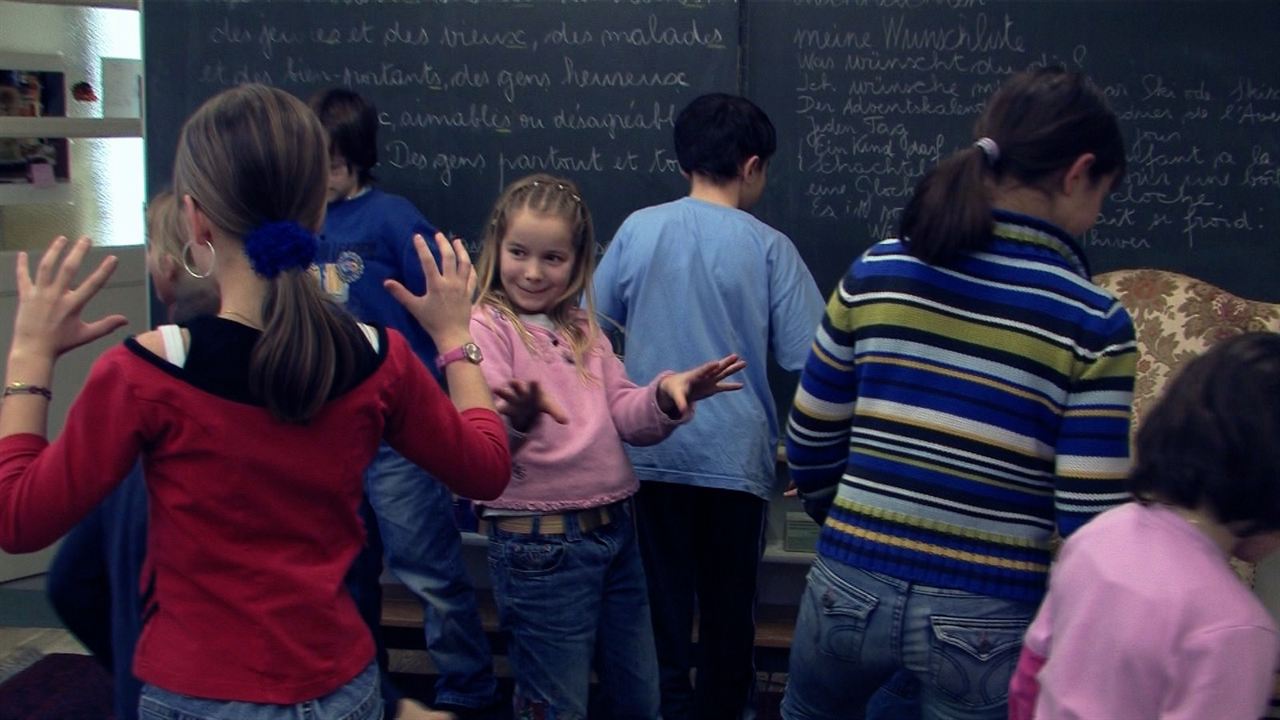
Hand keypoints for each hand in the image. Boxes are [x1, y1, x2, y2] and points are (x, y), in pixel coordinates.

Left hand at [9, 236, 126, 362]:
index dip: (104, 270)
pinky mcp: (25, 296)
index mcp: (73, 305)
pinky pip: (23, 277)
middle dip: (78, 252)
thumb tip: (125, 320)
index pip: (93, 284)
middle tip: (86, 238)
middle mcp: (56, 296)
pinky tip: (22, 254)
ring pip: (46, 267)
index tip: (113, 258)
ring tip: (62, 238)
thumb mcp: (86, 335)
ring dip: (54, 251)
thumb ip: (106, 326)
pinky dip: (21, 265)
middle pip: (68, 268)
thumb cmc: (61, 343)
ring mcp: (39, 294)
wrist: (33, 350)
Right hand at [386, 232, 475, 349]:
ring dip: (461, 251)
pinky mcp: (469, 293)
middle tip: (439, 234)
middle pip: (449, 257)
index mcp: (436, 284)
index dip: (422, 247)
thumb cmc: (432, 322)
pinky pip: (472, 276)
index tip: (417, 236)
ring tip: (457, 241)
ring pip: (464, 263)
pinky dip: (470, 267)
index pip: (428, 261)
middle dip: (443, 244)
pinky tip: (468, 263)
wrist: (452, 335)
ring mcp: (462, 287)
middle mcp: (450, 282)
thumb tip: (386, 282)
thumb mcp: (414, 307)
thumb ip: (400, 294)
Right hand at [493, 379, 568, 432]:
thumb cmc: (539, 402)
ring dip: (502, 392)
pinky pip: (502, 408)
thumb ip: (556, 412)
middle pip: (519, 388)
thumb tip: (566, 421)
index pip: (536, 388)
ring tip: (495, 389)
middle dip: (517, 385)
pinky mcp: (507, 408)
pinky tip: (494, 410)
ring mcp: (513, 400)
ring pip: (507, 395)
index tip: (535, 380)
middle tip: (513, 382)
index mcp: (534, 391)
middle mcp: (523, 393)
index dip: (535, 385)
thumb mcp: (548, 406)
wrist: (529, 404)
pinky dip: (498, 409)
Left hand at [657, 353, 746, 417]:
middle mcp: (705, 376)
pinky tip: (741, 385)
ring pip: (723, 373)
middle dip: (726, 362)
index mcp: (695, 375)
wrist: (677, 387)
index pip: (703, 370)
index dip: (709, 367)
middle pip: (717, 368)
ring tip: (744, 363)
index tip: (716, 363)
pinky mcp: (712, 387)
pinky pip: (724, 387)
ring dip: (733, 369)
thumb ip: (681, 402)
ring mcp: (710, 380)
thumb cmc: (675, 389)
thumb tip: (682, 412)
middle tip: (735, 356)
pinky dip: (732, 387)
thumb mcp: (677, 395)